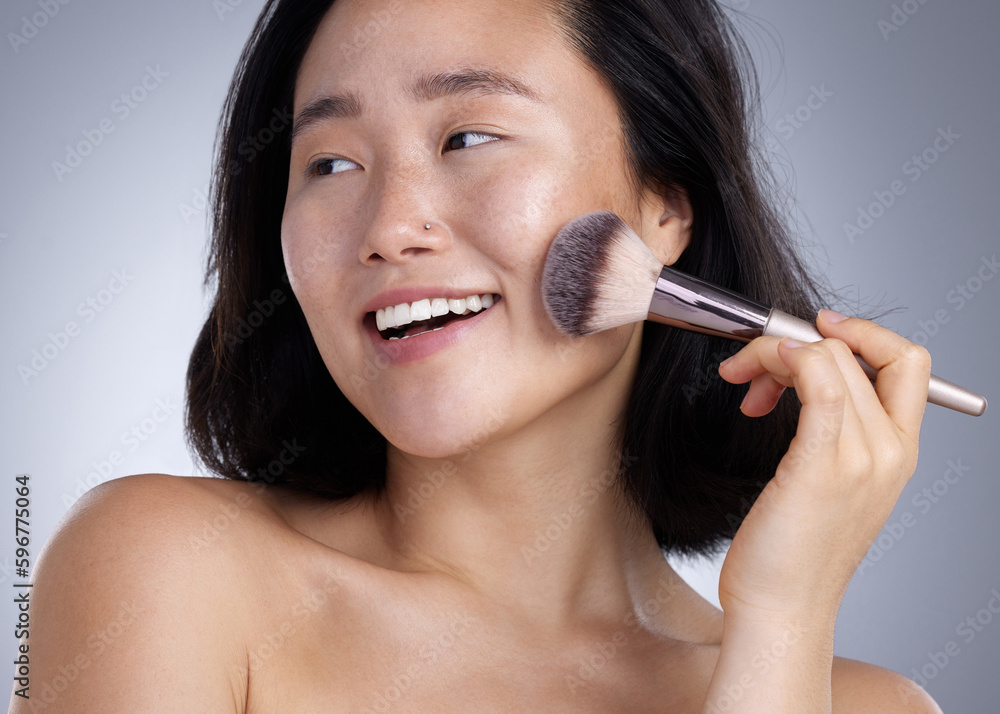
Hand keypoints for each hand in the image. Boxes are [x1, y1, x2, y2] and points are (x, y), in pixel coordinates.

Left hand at [715, 310, 930, 624]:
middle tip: (749, 376)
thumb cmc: (791, 551)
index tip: (816, 329)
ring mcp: (864, 457)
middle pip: (853, 353)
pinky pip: (817, 380)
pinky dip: (782, 361)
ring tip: (743, 388)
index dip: (864, 332)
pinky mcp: (824, 464)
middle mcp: (891, 450)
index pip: (907, 363)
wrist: (782, 609)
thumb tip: (798, 373)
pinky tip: (753, 382)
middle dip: (790, 345)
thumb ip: (827, 429)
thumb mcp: (825, 482)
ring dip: (772, 353)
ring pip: (829, 357)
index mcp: (900, 452)